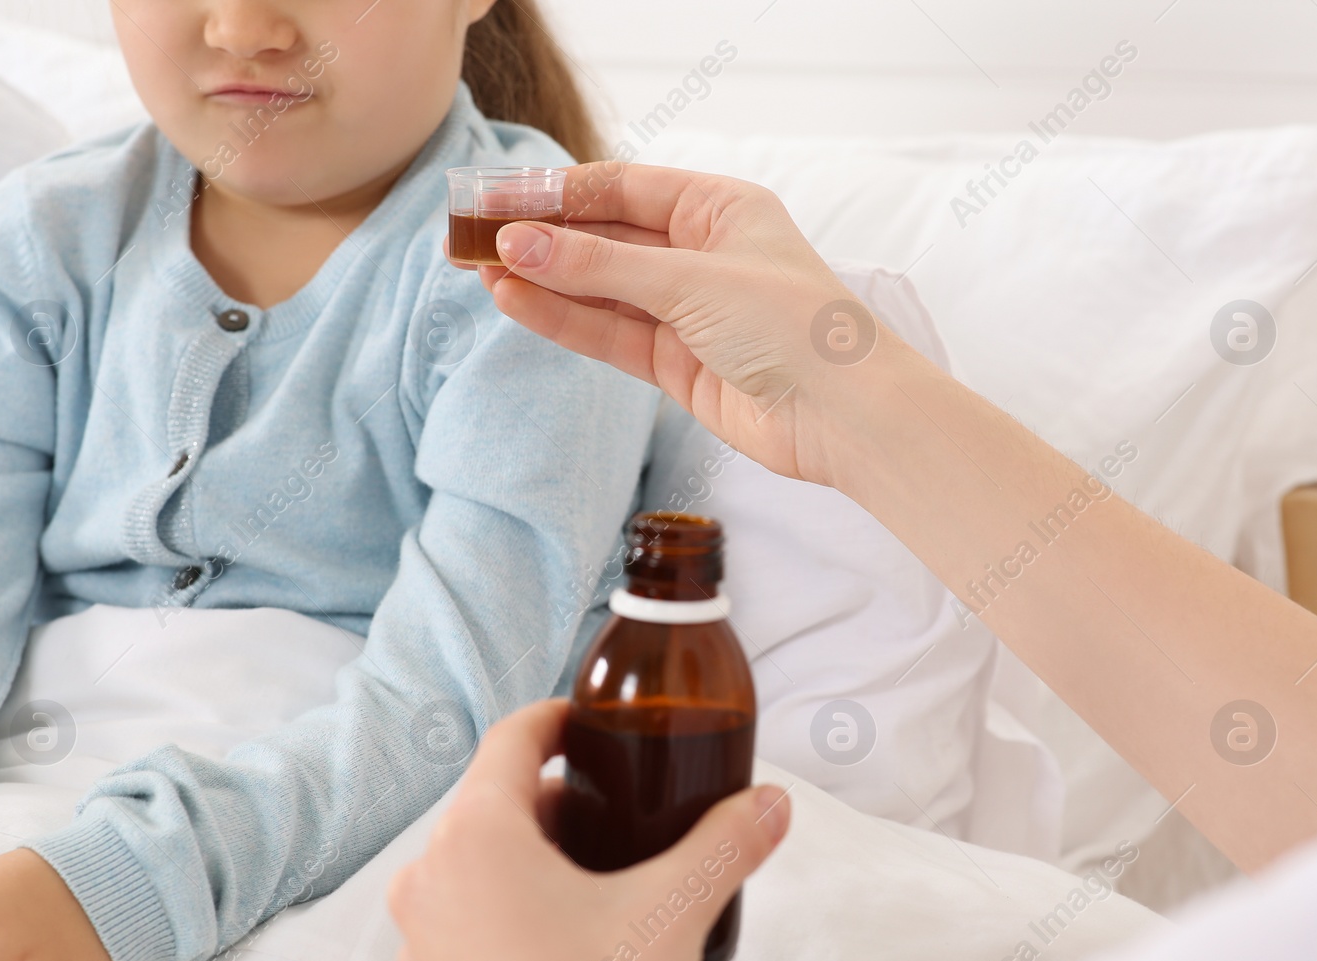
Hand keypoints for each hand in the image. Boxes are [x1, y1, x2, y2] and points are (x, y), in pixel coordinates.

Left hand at [389, 699, 790, 960]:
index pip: (511, 738)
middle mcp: (429, 877)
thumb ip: (723, 845)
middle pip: (494, 799)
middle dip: (561, 795)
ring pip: (477, 858)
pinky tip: (569, 936)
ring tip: (605, 876)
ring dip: (536, 850)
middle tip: (625, 809)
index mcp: (475, 838)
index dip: (559, 720)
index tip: (599, 726)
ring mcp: (420, 937)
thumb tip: (769, 802)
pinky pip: (465, 912)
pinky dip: (510, 901)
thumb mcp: (672, 918)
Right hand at [469, 163, 895, 489]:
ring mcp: (687, 311)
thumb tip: (519, 243)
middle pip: (604, 237)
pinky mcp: (677, 363)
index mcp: (719, 208)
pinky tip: (516, 301)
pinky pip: (608, 333)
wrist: (844, 416)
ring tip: (478, 270)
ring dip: (543, 280)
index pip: (622, 187)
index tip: (496, 198)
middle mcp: (701, 254)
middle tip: (471, 236)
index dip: (556, 193)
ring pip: (600, 288)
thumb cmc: (793, 326)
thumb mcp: (690, 281)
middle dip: (541, 237)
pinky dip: (563, 319)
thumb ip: (600, 265)